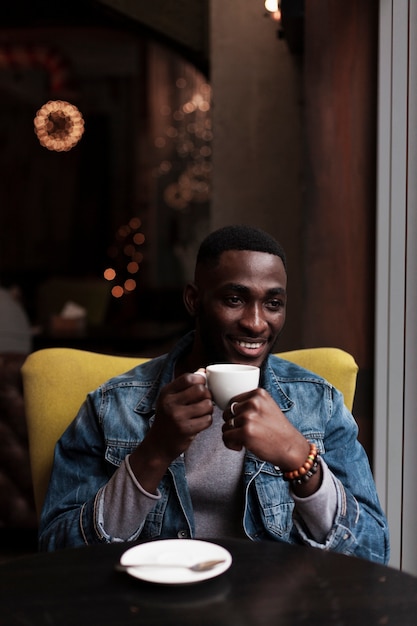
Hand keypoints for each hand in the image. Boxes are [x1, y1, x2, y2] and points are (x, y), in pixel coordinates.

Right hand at [129, 372, 212, 492]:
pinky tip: (200, 423)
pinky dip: (207, 421)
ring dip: (208, 409)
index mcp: (166, 392)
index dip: (200, 380)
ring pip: (207, 405)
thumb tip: (203, 371)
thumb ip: (186, 385)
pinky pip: (207, 420)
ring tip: (202, 413)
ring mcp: (178, 417)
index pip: (189, 378)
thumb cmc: (167, 419)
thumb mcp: (170, 399)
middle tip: (203, 401)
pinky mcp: (186, 430)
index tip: (202, 386)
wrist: (158, 445)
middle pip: (201, 390)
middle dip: (207, 395)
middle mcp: (170, 403)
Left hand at [222, 388, 310, 471]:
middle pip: (227, 413)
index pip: (232, 402)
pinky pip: (225, 437)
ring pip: (225, 425)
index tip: (244, 424)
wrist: (291, 447)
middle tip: (245, 433)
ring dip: (231, 436)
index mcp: (258, 393)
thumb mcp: (267, 407)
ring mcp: (249, 416)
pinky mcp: (245, 431)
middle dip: (232, 425)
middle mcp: (253, 402)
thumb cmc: (278, 431)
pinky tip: (241, 446)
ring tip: (244, 440)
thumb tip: (227, 409)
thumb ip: (250, 404)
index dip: (235, 415)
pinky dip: (230, 444)